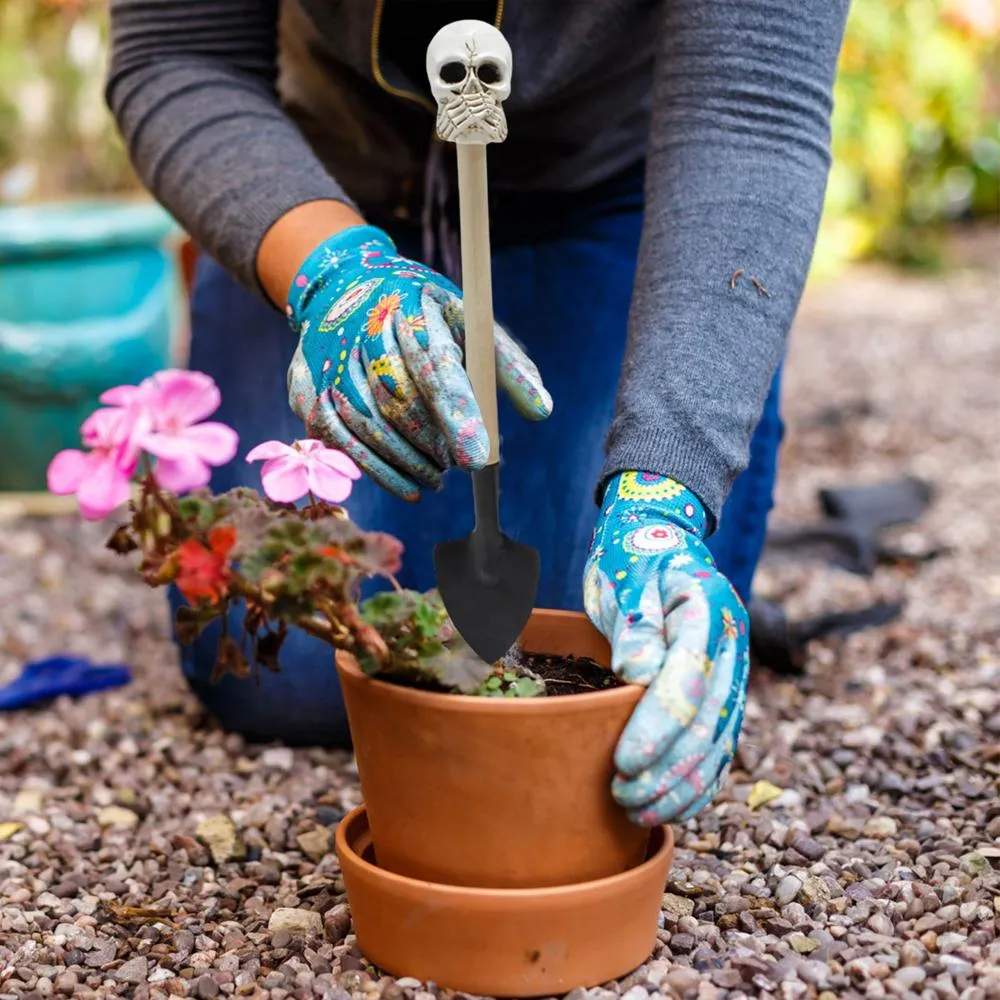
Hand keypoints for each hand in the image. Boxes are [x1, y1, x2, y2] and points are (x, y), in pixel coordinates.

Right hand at [285, 225, 550, 500]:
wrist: (343, 284)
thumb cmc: (422, 310)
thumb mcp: (468, 319)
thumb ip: (505, 364)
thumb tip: (542, 411)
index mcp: (412, 307)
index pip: (435, 366)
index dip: (457, 415)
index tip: (478, 459)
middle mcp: (363, 329)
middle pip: (396, 399)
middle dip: (431, 442)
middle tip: (458, 465)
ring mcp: (329, 358)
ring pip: (365, 422)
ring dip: (405, 461)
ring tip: (438, 478)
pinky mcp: (308, 387)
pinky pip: (338, 437)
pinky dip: (375, 469)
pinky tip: (407, 486)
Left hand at [584, 471, 748, 825]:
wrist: (657, 537)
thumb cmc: (633, 556)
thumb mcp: (626, 577)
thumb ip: (636, 622)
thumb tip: (638, 674)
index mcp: (708, 610)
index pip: (686, 680)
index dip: (657, 727)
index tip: (623, 762)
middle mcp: (730, 644)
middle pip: (708, 720)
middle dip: (668, 769)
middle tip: (625, 798)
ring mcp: (732, 668)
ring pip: (718, 740)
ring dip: (684, 784)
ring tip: (642, 812)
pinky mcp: (723, 687)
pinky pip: (719, 741)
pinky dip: (700, 778)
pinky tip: (674, 806)